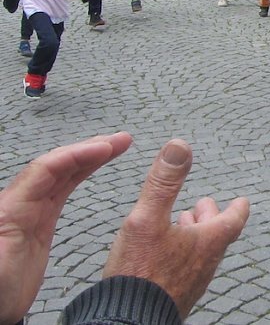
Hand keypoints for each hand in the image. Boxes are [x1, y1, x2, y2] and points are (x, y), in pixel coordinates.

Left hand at [0, 132, 131, 324]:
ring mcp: (31, 209)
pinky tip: (97, 164)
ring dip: (90, 155)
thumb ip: (8, 233)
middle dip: (89, 148)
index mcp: (10, 208)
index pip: (46, 169)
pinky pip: (64, 186)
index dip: (77, 154)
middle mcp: (21, 202)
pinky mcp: (40, 220)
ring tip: (118, 145)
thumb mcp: (0, 265)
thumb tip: (15, 212)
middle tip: (121, 140)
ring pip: (63, 172)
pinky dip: (82, 172)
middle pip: (58, 164)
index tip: (106, 148)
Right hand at [102, 139, 249, 318]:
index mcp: (208, 243)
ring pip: (201, 253)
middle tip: (204, 205)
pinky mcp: (175, 296)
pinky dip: (182, 253)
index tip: (243, 200)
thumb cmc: (140, 272)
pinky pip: (186, 269)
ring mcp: (191, 283)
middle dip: (212, 217)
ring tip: (182, 224)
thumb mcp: (148, 217)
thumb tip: (180, 144)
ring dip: (195, 236)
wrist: (127, 321)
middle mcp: (205, 264)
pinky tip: (164, 253)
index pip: (233, 221)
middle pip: (217, 236)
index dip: (238, 208)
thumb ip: (164, 182)